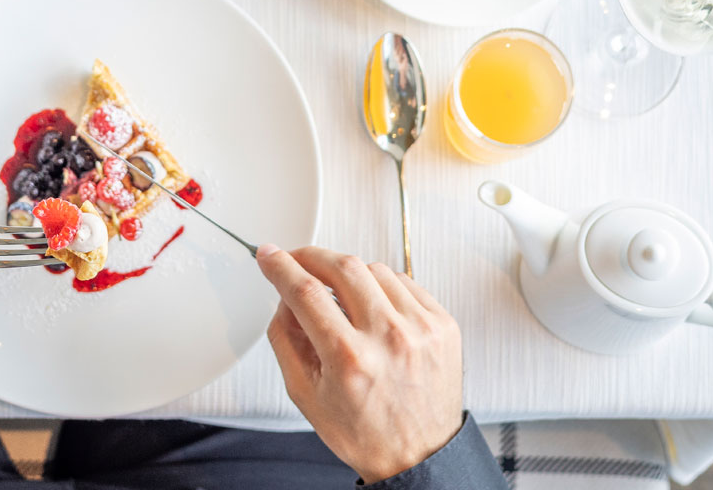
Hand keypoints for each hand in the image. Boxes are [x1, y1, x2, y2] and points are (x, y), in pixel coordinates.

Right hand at [258, 244, 463, 483]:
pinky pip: (405, 282)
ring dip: (349, 273)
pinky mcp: (443, 324)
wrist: (420, 455)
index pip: (305, 292)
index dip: (281, 266)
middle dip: (312, 256)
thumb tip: (282, 296)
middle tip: (299, 260)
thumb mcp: (306, 395)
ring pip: (375, 269)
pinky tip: (374, 306)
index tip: (270, 255)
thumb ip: (286, 340)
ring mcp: (421, 328)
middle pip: (343, 266)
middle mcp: (389, 338)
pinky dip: (382, 286)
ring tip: (341, 296)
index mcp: (350, 359)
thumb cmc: (365, 433)